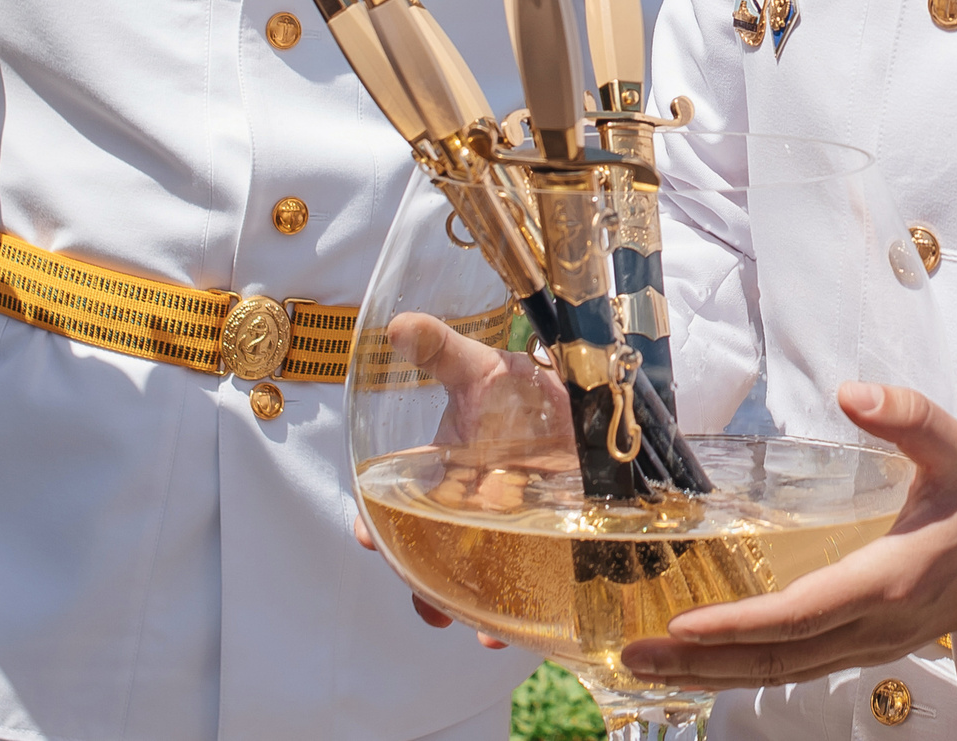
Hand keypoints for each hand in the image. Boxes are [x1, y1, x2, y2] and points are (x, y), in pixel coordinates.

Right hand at [350, 312, 562, 644]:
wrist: (590, 408)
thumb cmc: (524, 389)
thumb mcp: (481, 368)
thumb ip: (440, 351)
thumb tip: (397, 324)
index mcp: (442, 470)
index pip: (398, 500)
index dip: (377, 522)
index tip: (366, 536)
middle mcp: (467, 508)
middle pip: (432, 554)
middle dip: (421, 583)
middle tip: (422, 604)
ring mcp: (505, 532)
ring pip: (473, 580)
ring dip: (466, 608)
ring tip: (475, 630)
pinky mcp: (543, 548)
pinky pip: (522, 590)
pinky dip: (514, 616)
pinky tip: (510, 632)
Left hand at [619, 383, 956, 688]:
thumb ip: (908, 414)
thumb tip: (852, 394)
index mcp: (891, 580)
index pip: (803, 614)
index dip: (740, 624)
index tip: (683, 625)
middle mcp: (875, 626)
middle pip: (776, 657)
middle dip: (699, 661)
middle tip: (631, 655)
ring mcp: (870, 645)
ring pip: (781, 671)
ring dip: (711, 673)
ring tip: (643, 665)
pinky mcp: (865, 647)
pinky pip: (795, 667)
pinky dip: (742, 668)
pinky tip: (701, 661)